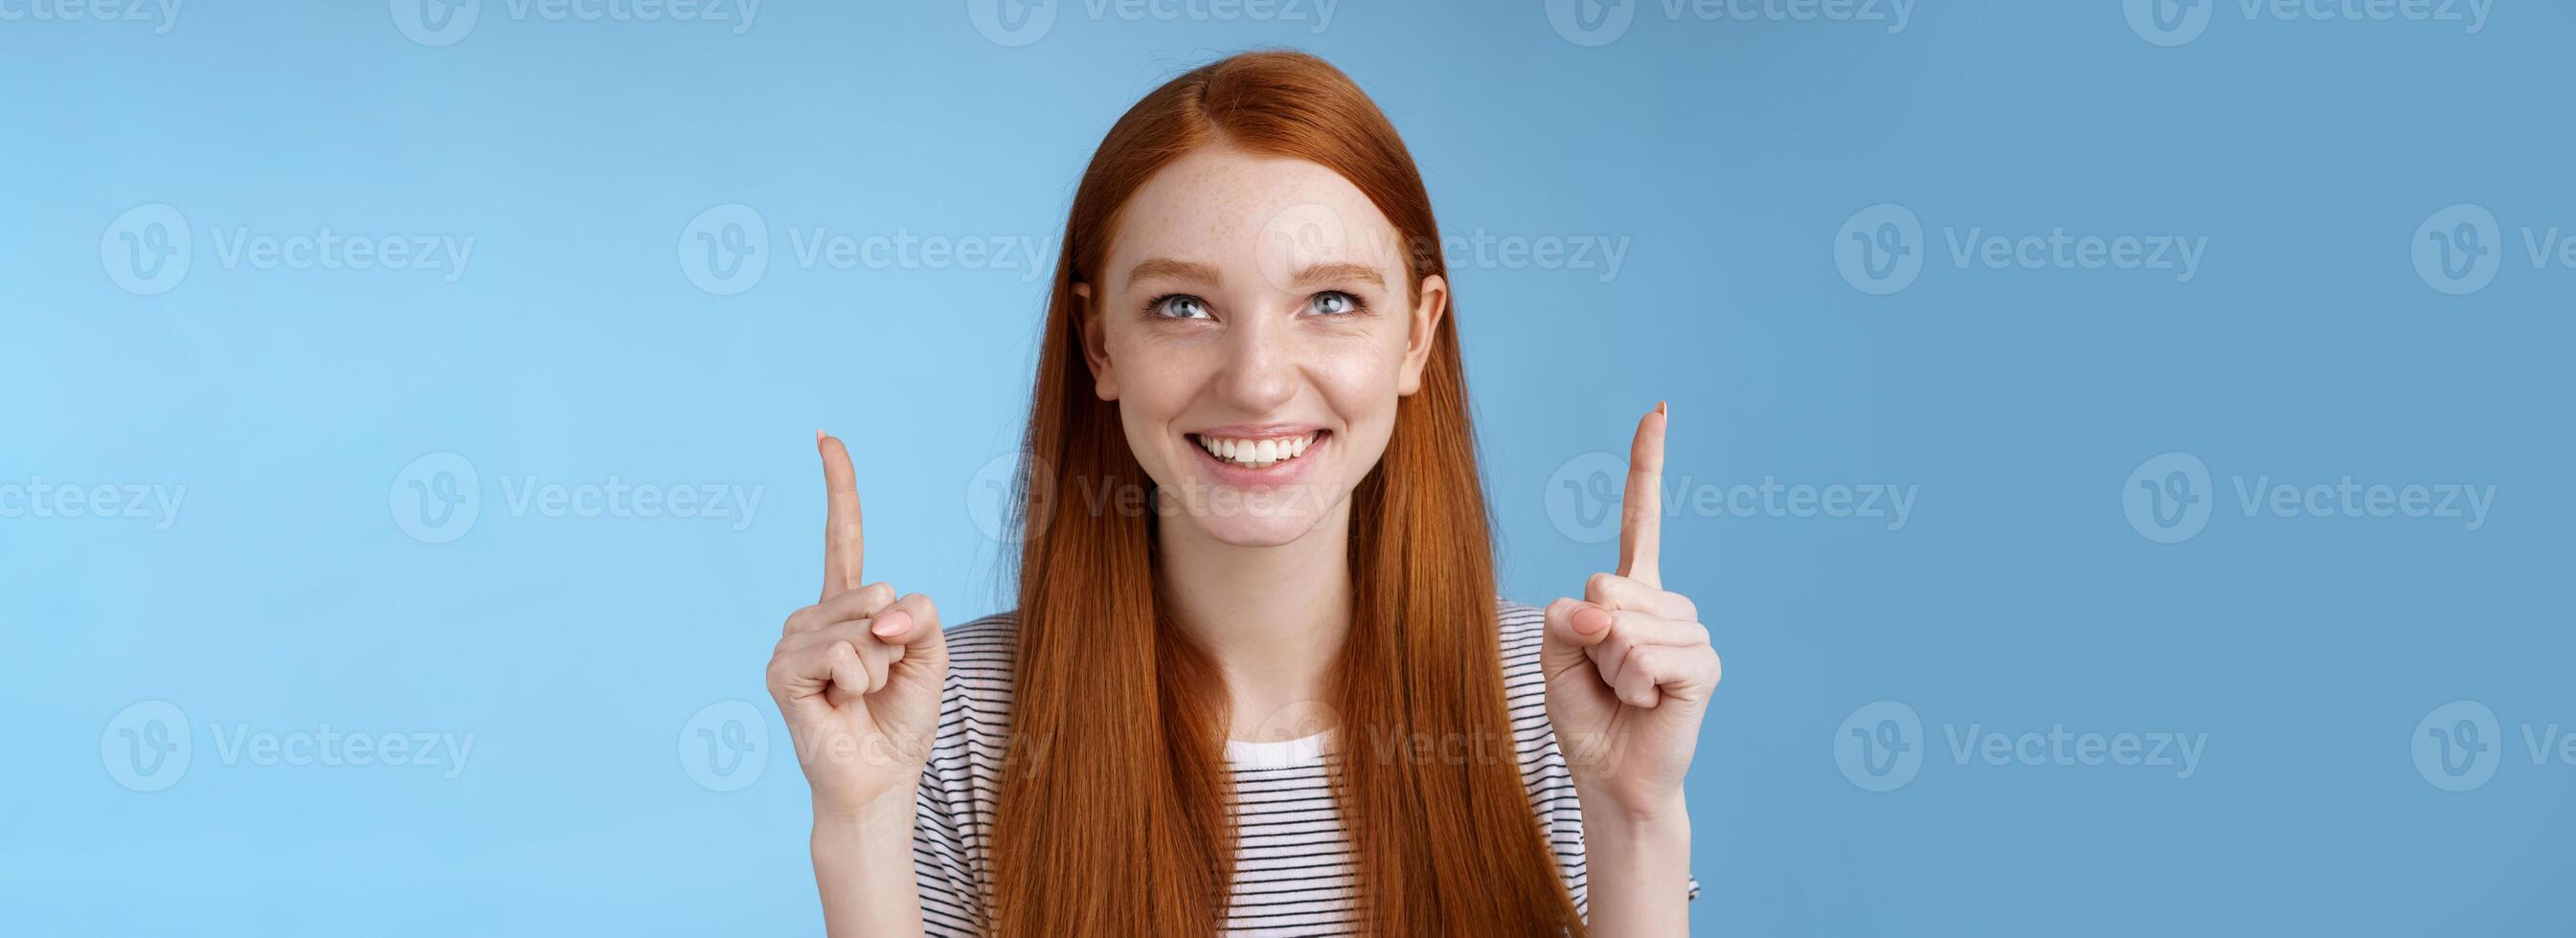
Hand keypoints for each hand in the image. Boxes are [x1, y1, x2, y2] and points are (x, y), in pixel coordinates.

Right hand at [766, 431, 949, 819]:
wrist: (881, 777)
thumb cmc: (901, 718)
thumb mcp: (931, 654)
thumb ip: (920, 614)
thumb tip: (881, 609)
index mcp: (848, 606)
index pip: (843, 536)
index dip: (838, 487)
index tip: (824, 436)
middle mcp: (813, 616)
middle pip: (876, 590)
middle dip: (898, 640)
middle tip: (880, 681)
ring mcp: (791, 640)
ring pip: (862, 624)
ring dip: (880, 667)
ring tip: (860, 696)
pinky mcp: (782, 670)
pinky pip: (844, 653)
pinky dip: (859, 680)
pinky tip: (841, 704)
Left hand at [1542, 403, 1720, 819]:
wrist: (1613, 776)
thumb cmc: (1587, 714)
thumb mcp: (1553, 657)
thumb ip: (1564, 621)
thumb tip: (1600, 610)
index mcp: (1630, 591)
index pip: (1639, 517)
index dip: (1647, 463)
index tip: (1659, 409)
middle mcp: (1666, 602)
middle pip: (1603, 584)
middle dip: (1588, 637)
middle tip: (1604, 676)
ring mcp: (1690, 630)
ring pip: (1622, 625)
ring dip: (1609, 669)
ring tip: (1627, 693)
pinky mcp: (1703, 663)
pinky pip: (1645, 655)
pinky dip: (1631, 683)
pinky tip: (1648, 702)